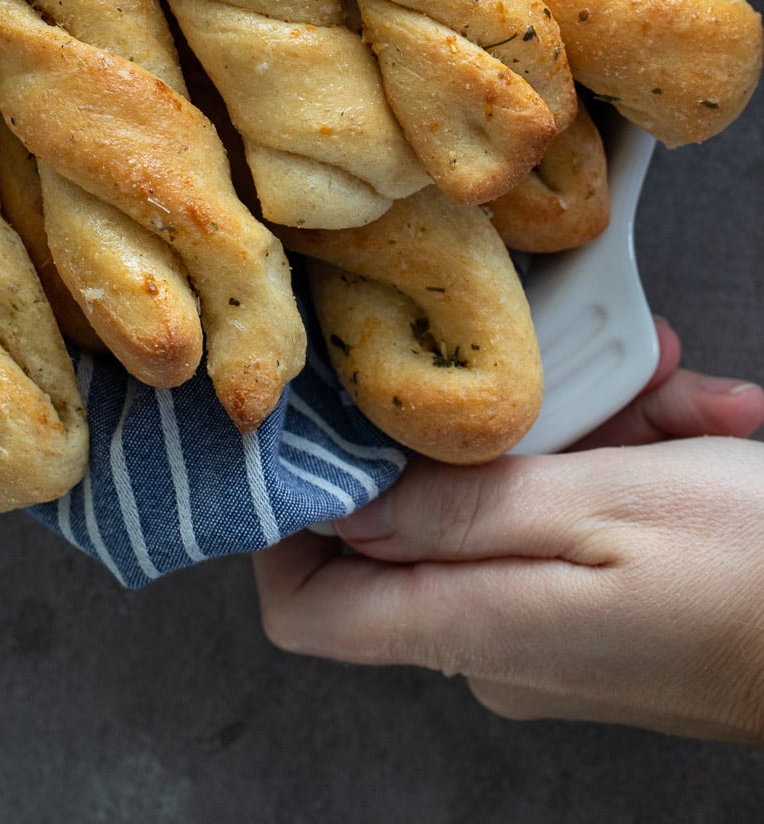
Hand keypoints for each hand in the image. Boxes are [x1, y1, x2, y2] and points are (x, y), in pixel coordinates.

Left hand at [254, 327, 763, 742]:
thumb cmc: (751, 577)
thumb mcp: (605, 510)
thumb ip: (462, 512)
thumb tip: (343, 504)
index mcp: (475, 627)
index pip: (309, 606)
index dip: (286, 520)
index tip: (310, 425)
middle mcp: (495, 637)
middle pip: (425, 512)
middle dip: (490, 424)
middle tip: (574, 367)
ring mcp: (547, 623)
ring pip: (514, 491)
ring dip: (582, 426)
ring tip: (664, 388)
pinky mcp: (598, 605)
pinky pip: (573, 510)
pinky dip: (622, 454)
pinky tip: (695, 421)